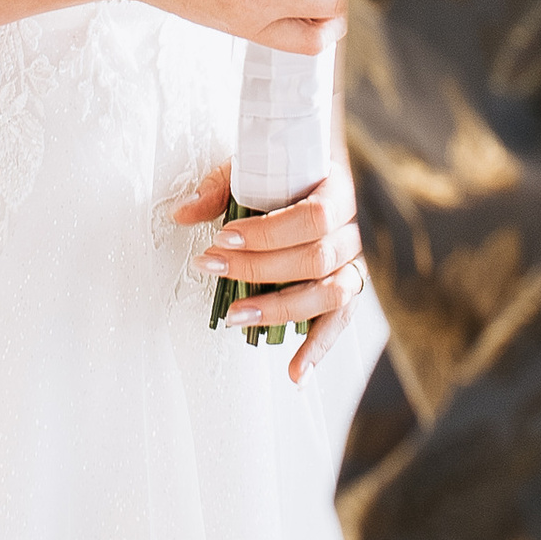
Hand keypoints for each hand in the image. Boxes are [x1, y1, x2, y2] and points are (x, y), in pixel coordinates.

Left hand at [171, 154, 366, 385]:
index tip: (224, 237)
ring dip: (280, 309)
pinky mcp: (348, 287)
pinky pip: (338, 322)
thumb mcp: (257, 166)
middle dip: (259, 268)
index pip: (313, 217)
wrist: (328, 166)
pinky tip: (295, 373)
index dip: (267, 233)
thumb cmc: (293, 168)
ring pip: (329, 294)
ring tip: (236, 316)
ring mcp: (356, 261)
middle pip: (316, 258)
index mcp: (341, 190)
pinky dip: (317, 349)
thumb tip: (183, 213)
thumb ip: (220, 187)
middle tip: (212, 266)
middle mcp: (355, 229)